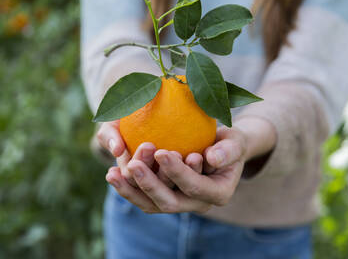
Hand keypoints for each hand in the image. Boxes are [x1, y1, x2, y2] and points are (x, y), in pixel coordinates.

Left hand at [105, 125, 248, 213]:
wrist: (220, 150)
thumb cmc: (228, 142)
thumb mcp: (235, 142)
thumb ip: (228, 150)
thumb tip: (212, 157)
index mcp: (218, 194)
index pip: (195, 187)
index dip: (177, 173)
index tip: (161, 152)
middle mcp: (198, 204)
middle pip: (170, 202)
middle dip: (150, 185)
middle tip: (133, 164)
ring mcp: (180, 204)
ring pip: (152, 204)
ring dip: (131, 190)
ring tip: (113, 174)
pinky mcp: (164, 198)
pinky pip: (143, 197)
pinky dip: (128, 187)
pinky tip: (112, 173)